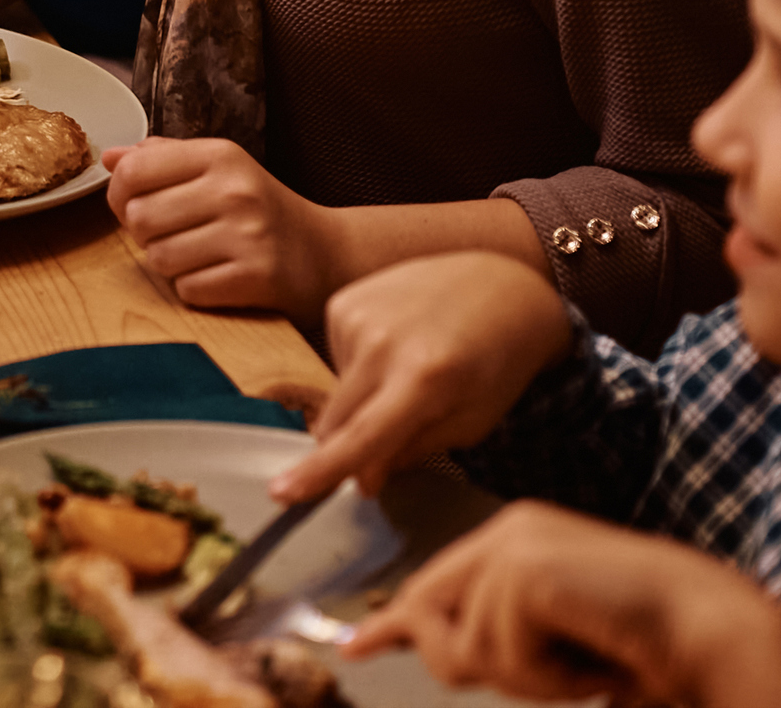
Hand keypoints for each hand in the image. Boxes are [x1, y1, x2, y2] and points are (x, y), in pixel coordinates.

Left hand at [105, 137, 348, 320]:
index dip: (121, 194)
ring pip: (159, 258)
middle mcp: (235, 190)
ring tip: (200, 256)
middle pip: (139, 218)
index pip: (133, 171)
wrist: (328, 254)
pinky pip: (188, 290)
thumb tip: (110, 157)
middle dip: (147, 234)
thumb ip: (165, 159)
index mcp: (221, 155)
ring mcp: (248, 235)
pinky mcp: (257, 277)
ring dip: (171, 265)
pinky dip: (195, 290)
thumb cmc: (262, 211)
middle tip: (176, 235)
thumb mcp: (222, 170)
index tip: (137, 204)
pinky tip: (219, 277)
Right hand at [272, 248, 578, 501]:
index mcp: (423, 379)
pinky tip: (395, 348)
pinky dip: (360, 368)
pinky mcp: (343, 301)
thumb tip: (360, 478)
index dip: (321, 470)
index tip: (281, 493)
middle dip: (350, 448)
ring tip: (410, 372)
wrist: (499, 286)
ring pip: (336, 394)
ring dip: (362, 401)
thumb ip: (412, 451)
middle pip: (336, 421)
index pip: (362, 436)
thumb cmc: (495, 363)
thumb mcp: (471, 422)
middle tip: (394, 434)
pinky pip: (336, 360)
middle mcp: (382, 343)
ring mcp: (357, 315)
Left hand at [347, 503, 780, 706]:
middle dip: (474, 663)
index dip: (396, 624)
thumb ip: (498, 639)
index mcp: (517, 542)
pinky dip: (550, 675)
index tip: (355, 646)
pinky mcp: (525, 570)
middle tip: (561, 673)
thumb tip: (436, 652)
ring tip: (589, 660)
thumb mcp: (554, 643)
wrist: (710, 631)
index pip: (434, 584)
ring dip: (533, 679)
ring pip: (471, 648)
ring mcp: (514, 545)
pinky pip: (503, 652)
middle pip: (434, 617)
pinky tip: (594, 657)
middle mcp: (508, 532)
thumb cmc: (645, 643)